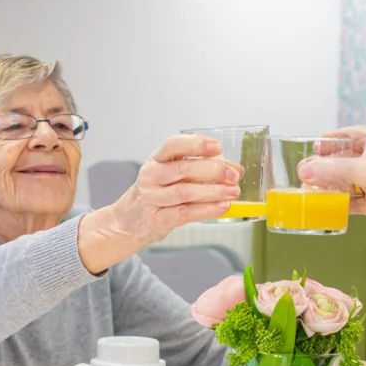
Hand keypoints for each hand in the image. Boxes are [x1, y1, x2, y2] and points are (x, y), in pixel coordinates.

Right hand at [78, 135, 239, 272]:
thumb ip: (202, 169)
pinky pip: (185, 213)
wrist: (130, 221)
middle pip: (183, 169)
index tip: (217, 147)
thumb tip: (235, 170)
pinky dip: (207, 210)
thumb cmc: (157, 194)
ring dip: (213, 191)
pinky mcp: (157, 219)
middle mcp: (151, 176)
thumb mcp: (174, 175)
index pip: (173, 145)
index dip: (196, 144)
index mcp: (156, 159)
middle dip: (213, 171)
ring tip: (233, 191)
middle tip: (233, 174)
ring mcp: (151, 198)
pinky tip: (222, 207)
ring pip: (185, 192)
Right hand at [297, 126, 365, 237]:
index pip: (349, 135)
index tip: (313, 146)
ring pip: (347, 182)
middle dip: (325, 166)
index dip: (330, 140)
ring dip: (330, 187)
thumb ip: (334, 170)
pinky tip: (326, 207)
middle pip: (344, 160)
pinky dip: (340, 204)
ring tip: (309, 190)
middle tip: (305, 171)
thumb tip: (306, 170)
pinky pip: (353, 201)